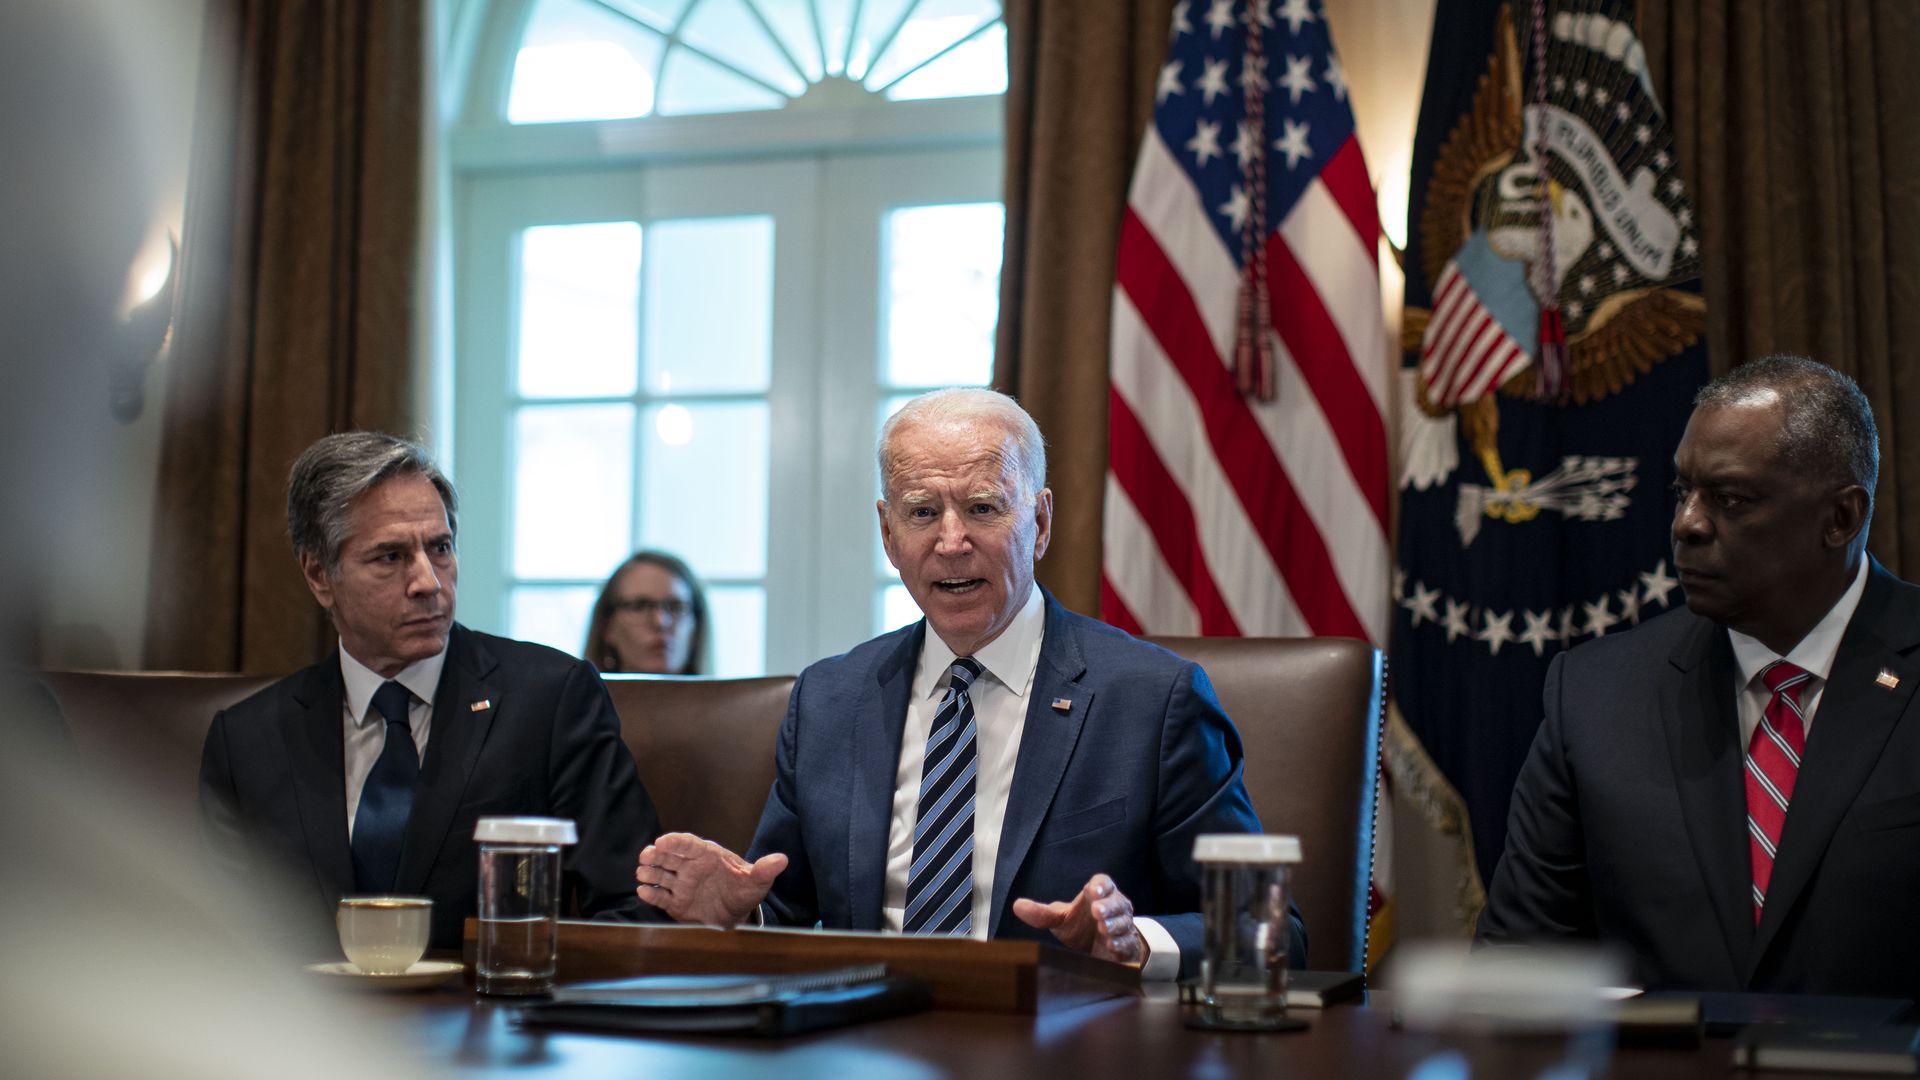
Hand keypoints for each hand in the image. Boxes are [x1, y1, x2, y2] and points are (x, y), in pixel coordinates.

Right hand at [635, 833, 786, 927]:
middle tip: (646, 855)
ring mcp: (681, 884)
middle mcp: (690, 867)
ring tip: (642, 873)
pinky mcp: (675, 902)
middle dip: (656, 855)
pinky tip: (643, 892)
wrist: (737, 914)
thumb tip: (782, 860)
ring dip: (650, 873)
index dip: (675, 841)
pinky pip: (660, 896)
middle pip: (669, 857)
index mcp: (707, 856)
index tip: (663, 841)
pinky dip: (651, 894)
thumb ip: (765, 870)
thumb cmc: (744, 890)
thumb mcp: (757, 881)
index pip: (689, 844)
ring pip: (661, 874)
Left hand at [1011, 873, 1145, 965]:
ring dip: (1114, 925)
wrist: (1100, 949)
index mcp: (1098, 895)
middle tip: (1097, 911)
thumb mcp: (1060, 919)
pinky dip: (1121, 944)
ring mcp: (1123, 926)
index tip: (1093, 890)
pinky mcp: (1127, 946)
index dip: (1101, 886)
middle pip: (1116, 902)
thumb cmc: (1080, 927)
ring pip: (1123, 923)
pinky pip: (1129, 943)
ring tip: (1104, 929)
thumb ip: (1042, 914)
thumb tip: (1017, 906)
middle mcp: (1114, 908)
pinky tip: (1112, 946)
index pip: (1103, 883)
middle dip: (1108, 907)